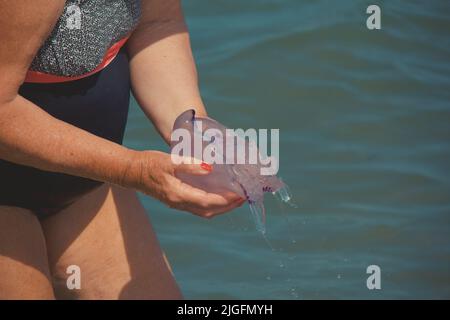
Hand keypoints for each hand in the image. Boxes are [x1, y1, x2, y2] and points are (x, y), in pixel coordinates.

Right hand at [127, 150, 244, 217]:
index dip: (226, 200)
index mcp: (179, 194)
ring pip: (204, 211)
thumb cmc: (149, 164)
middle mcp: (179, 203)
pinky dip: (211, 204)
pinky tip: (217, 196)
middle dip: (228, 206)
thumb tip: (210, 168)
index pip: (208, 202)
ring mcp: (177, 204)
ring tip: (234, 198)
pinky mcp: (176, 200)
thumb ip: (190, 165)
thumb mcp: (169, 161)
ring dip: (221, 207)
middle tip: (243, 198)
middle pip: (209, 211)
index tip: (240, 194)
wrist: (131, 172)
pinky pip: (198, 207)